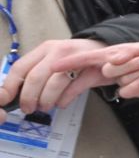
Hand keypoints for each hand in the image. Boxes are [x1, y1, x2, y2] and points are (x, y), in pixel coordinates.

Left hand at [0, 38, 138, 113]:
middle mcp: (59, 51)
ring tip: (45, 107)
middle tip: (28, 108)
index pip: (21, 67)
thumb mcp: (54, 60)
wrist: (109, 52)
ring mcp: (78, 59)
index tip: (7, 99)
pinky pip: (73, 89)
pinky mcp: (93, 70)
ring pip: (54, 84)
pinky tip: (61, 104)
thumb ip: (37, 71)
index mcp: (46, 48)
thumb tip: (16, 92)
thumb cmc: (78, 60)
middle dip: (29, 98)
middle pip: (35, 77)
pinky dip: (64, 100)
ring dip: (46, 100)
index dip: (11, 86)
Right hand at [100, 40, 138, 99]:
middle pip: (108, 71)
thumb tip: (112, 59)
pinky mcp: (136, 91)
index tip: (100, 59)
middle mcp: (120, 69)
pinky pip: (126, 91)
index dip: (90, 60)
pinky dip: (135, 85)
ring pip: (122, 80)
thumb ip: (128, 52)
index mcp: (119, 55)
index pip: (97, 59)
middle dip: (129, 65)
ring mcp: (127, 80)